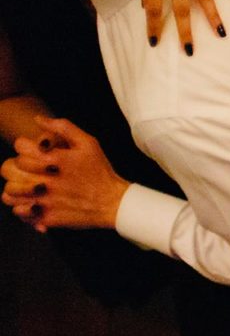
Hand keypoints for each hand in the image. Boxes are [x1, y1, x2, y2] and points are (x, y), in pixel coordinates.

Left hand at [2, 117, 128, 231]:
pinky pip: (20, 211)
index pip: (20, 147)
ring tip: (26, 185)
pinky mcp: (47, 216)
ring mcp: (46, 200)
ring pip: (10, 192)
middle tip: (28, 168)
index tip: (31, 150)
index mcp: (55, 161)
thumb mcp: (88, 143)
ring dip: (15, 187)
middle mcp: (48, 180)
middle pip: (10, 169)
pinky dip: (21, 206)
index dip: (24, 146)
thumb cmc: (100, 171)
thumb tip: (38, 119)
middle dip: (17, 166)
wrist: (114, 203)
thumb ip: (63, 127)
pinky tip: (31, 201)